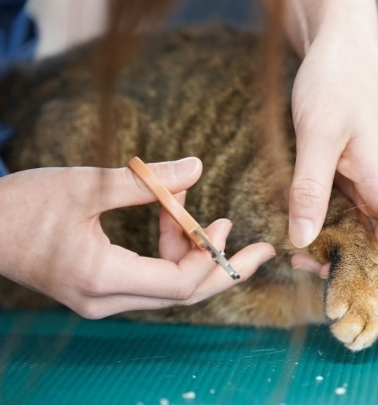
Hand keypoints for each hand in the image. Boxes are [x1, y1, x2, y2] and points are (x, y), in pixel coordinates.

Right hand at [0, 158, 274, 318]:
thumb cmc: (24, 204)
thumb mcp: (87, 186)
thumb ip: (146, 182)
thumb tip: (196, 167)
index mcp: (102, 278)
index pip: (178, 284)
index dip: (210, 256)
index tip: (225, 223)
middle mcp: (104, 300)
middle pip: (182, 295)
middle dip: (224, 270)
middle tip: (262, 252)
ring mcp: (101, 299)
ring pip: (168, 287)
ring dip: (191, 253)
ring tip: (200, 215)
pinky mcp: (99, 289)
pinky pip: (150, 278)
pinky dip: (169, 252)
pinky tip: (173, 221)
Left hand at [287, 24, 377, 320]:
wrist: (342, 39)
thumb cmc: (336, 78)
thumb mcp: (316, 133)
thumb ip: (309, 188)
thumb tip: (302, 240)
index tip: (377, 313)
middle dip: (365, 279)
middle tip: (326, 300)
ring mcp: (371, 177)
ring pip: (367, 231)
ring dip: (344, 255)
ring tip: (304, 268)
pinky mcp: (356, 169)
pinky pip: (351, 210)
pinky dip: (332, 230)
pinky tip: (304, 235)